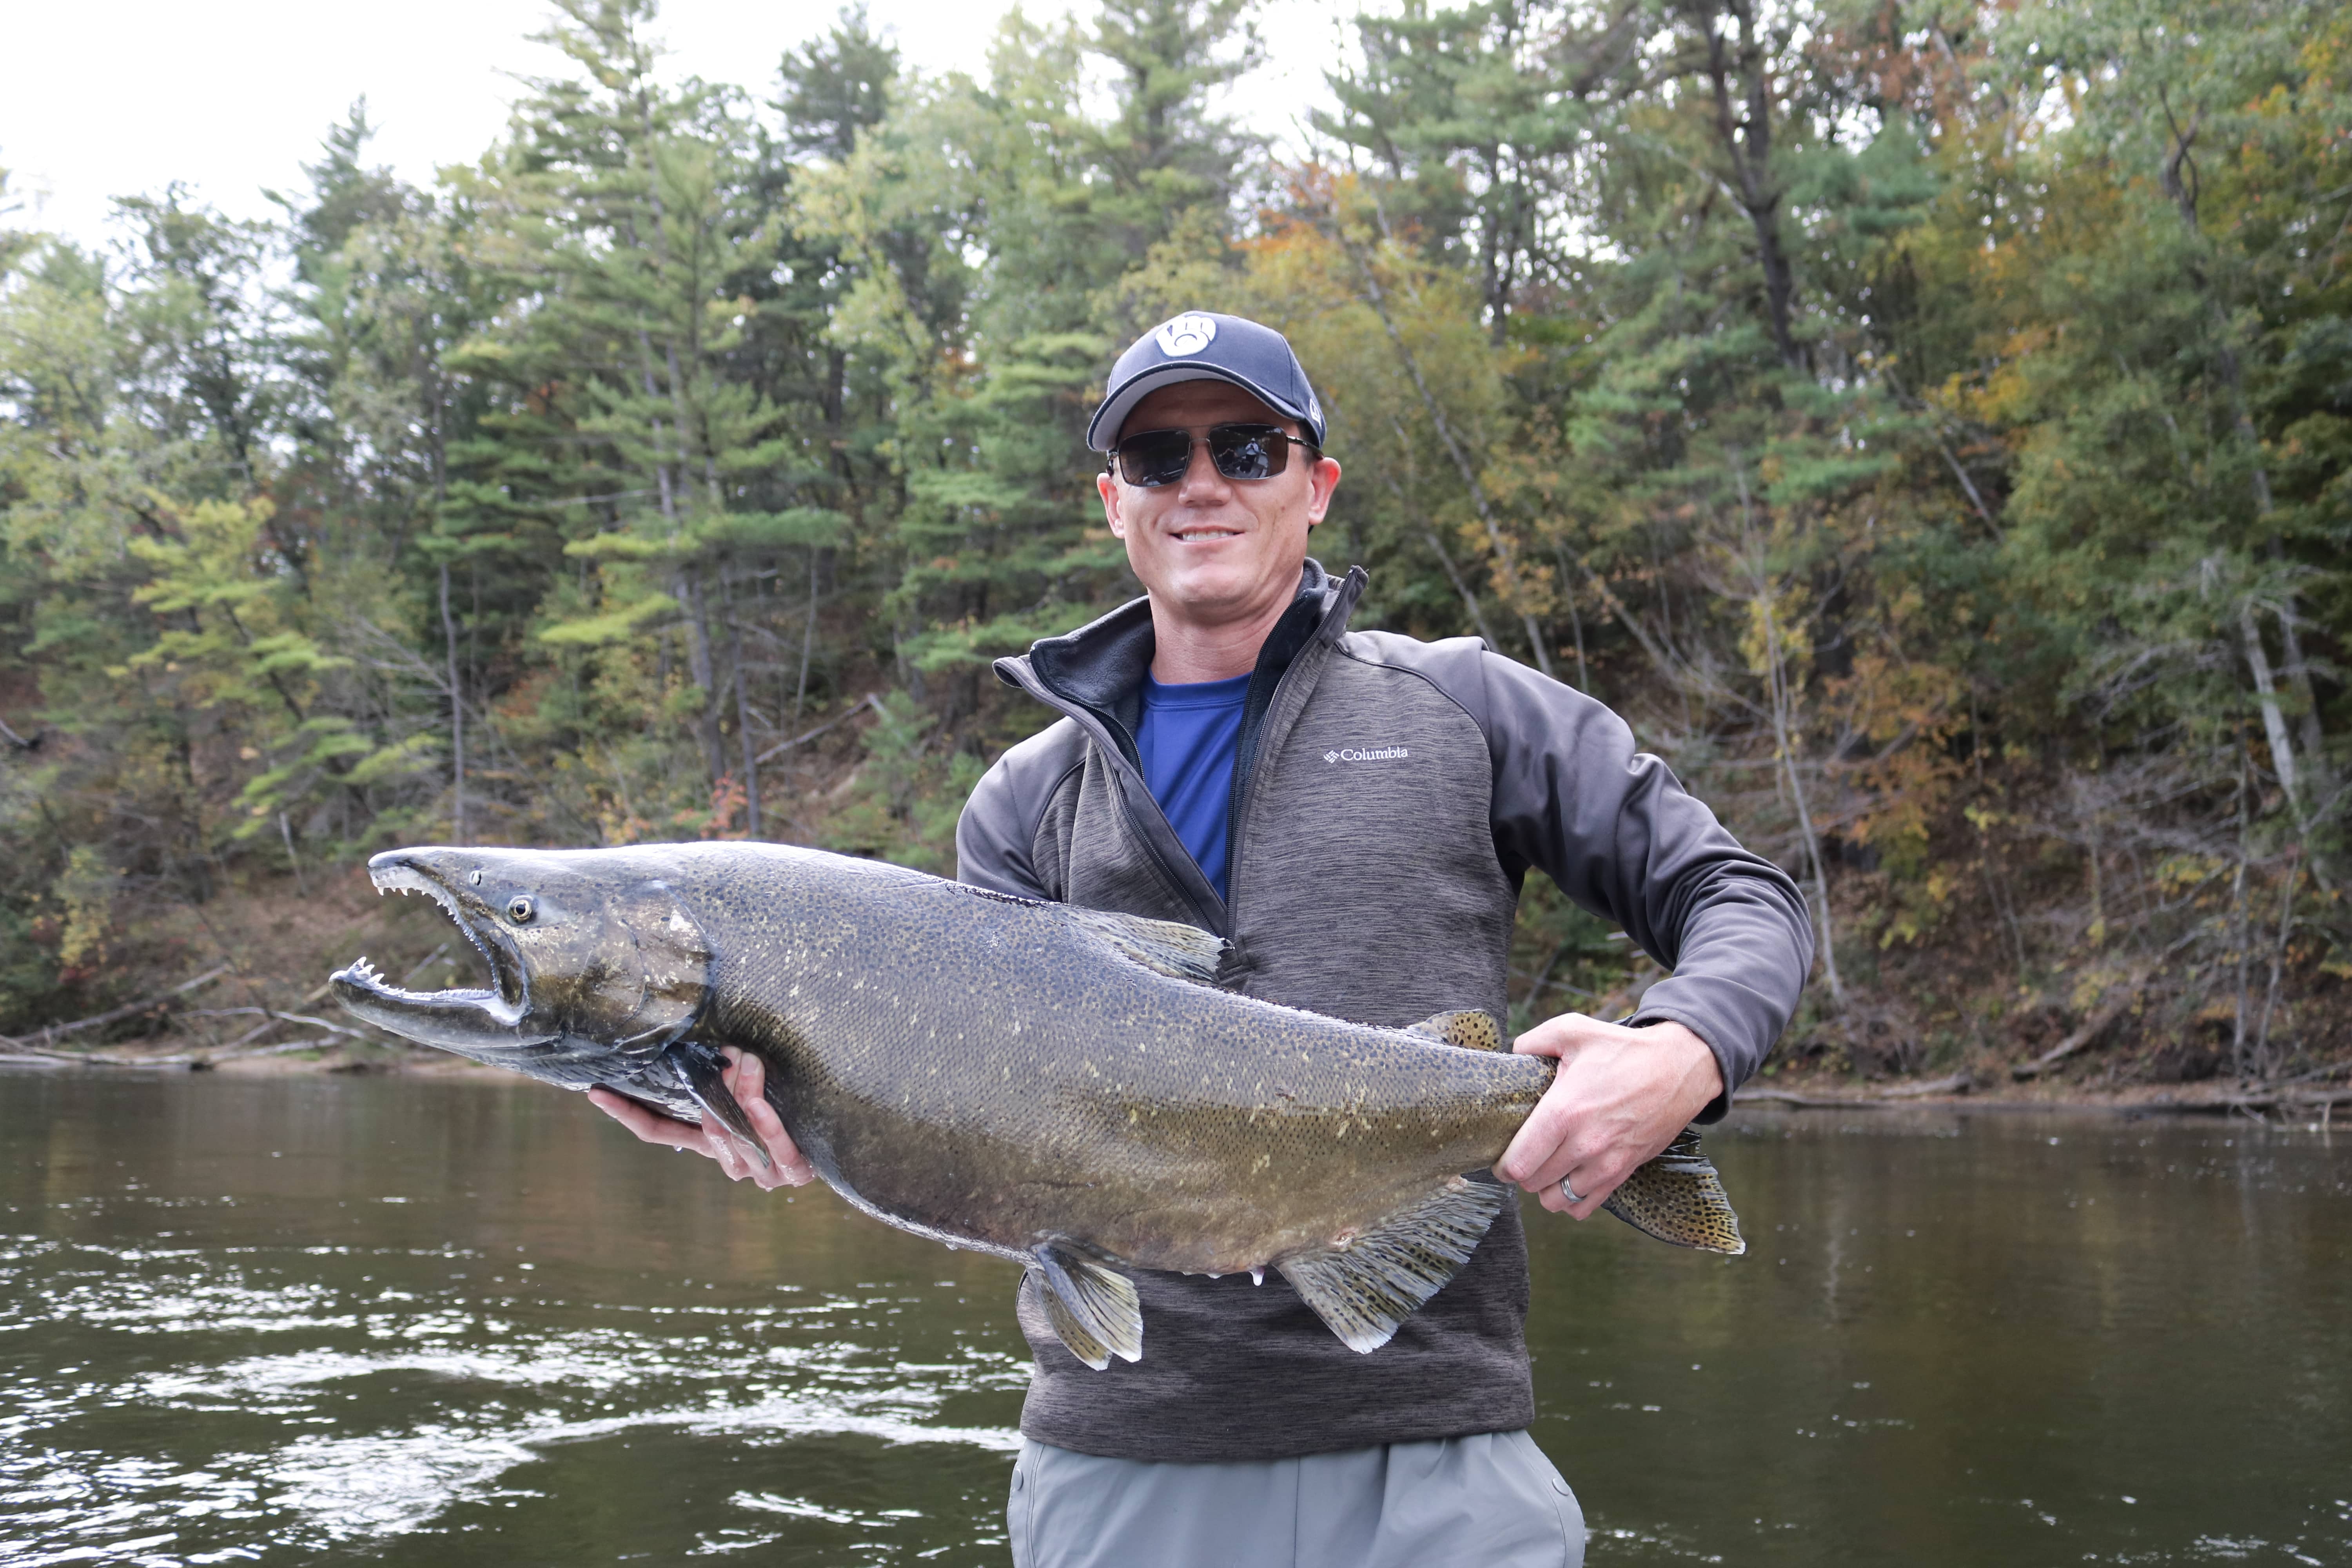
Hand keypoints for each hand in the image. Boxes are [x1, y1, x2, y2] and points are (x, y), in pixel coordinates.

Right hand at [588, 1045, 814, 1190]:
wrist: (844, 1143)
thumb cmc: (793, 1107)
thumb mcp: (753, 1089)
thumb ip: (725, 1074)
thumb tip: (707, 1033)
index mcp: (713, 1142)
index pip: (659, 1132)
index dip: (627, 1114)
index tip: (596, 1091)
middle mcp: (731, 1161)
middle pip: (703, 1127)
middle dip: (709, 1087)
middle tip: (720, 1050)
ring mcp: (760, 1170)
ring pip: (736, 1133)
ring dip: (741, 1092)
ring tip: (746, 1060)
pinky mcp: (792, 1171)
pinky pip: (775, 1146)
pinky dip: (766, 1122)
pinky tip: (760, 1104)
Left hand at [1495, 1015, 1722, 1218]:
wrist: (1679, 1068)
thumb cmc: (1625, 1050)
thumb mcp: (1572, 1030)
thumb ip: (1533, 1041)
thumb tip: (1514, 1054)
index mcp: (1564, 1111)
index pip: (1519, 1163)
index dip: (1502, 1165)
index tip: (1501, 1156)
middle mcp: (1585, 1144)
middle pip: (1533, 1183)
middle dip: (1522, 1172)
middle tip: (1524, 1155)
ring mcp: (1607, 1163)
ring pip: (1557, 1200)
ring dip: (1545, 1188)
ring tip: (1546, 1167)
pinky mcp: (1625, 1171)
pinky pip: (1585, 1206)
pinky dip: (1571, 1199)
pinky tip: (1569, 1177)